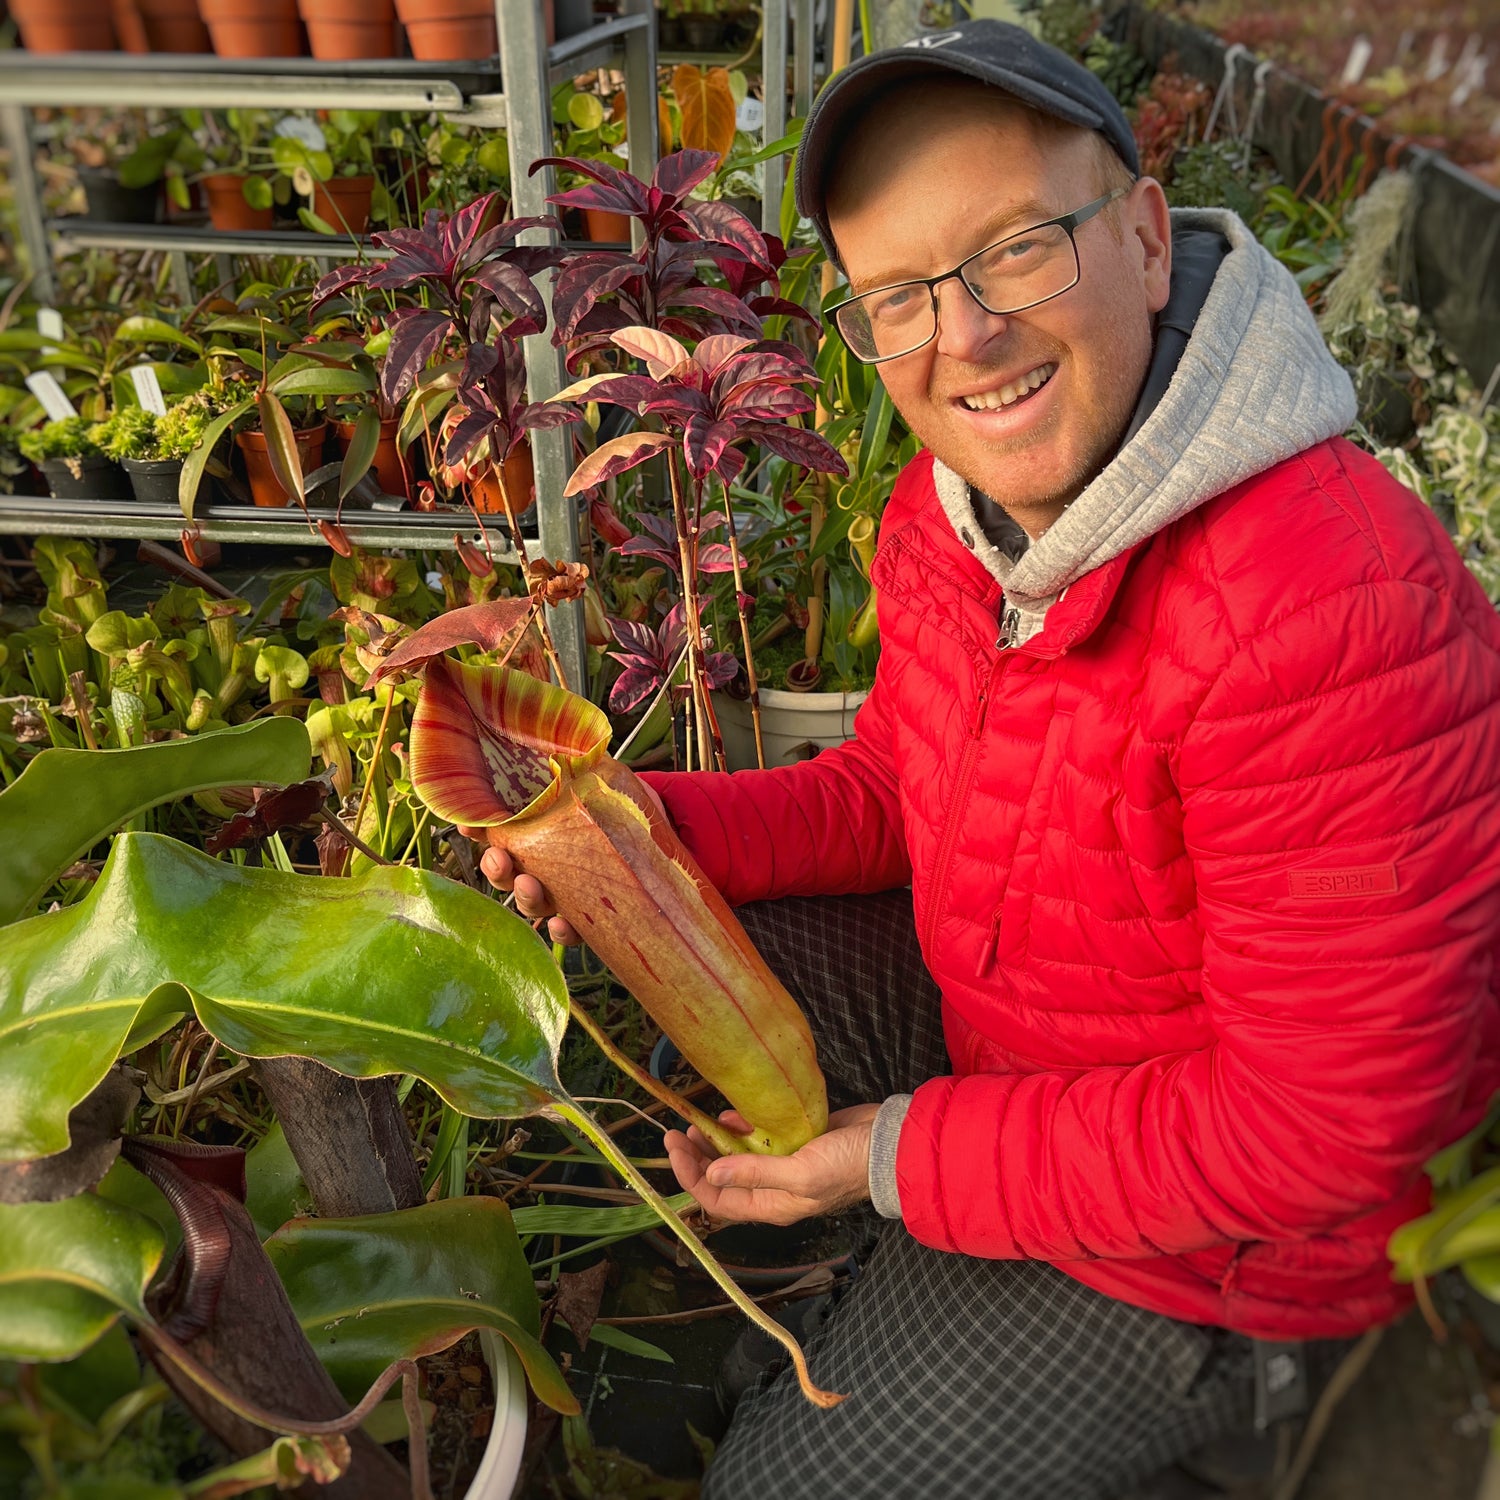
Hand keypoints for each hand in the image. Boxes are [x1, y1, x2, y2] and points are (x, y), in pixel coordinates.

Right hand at [460, 779, 668, 947]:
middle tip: (500, 859)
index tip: (466, 824)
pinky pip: (571, 931)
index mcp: (541, 830)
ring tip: (530, 885)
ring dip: (526, 897)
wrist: (668, 839)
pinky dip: (563, 930)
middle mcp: (546, 864)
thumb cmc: (627, 808)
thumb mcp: (609, 781)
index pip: (501, 830)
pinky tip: (563, 922)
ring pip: (533, 902)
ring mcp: (567, 892)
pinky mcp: (592, 917)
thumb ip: (588, 766)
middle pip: (508, 872)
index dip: (478, 829)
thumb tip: (574, 745)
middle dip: (497, 868)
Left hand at [664, 1104, 879, 1226]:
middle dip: (697, 1157)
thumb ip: (756, 1173)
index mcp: (771, 1205)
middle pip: (723, 1178)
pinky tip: (733, 1115)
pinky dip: (742, 1128)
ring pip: (737, 1157)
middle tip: (679, 1130)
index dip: (690, 1175)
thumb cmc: (847, 1165)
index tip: (674, 1146)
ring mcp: (783, 1164)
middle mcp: (773, 1189)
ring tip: (701, 1121)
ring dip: (717, 1141)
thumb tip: (711, 1174)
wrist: (889, 1146)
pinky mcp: (794, 1142)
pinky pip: (758, 1139)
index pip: (717, 1198)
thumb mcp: (800, 1172)